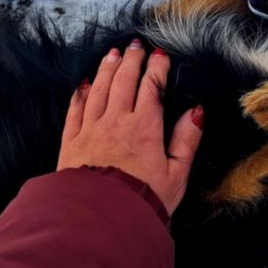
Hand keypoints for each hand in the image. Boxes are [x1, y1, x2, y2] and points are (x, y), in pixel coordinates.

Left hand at [57, 39, 203, 214]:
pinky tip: (83, 84)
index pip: (151, 87)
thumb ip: (186, 140)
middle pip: (123, 80)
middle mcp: (116, 121)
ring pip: (99, 89)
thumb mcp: (176, 175)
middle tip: (136, 45)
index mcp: (144, 128)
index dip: (156, 67)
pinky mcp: (71, 142)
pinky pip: (75, 109)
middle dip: (131, 59)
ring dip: (107, 69)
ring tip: (113, 54)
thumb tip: (196, 112)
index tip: (160, 54)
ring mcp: (91, 129)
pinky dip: (80, 93)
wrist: (99, 223)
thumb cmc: (143, 203)